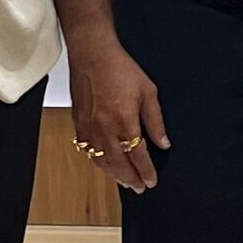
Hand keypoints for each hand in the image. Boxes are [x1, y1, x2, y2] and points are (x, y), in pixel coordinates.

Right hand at [67, 35, 167, 192]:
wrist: (92, 55)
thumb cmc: (119, 69)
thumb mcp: (148, 92)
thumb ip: (156, 121)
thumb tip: (163, 142)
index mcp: (125, 121)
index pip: (138, 156)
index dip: (146, 171)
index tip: (151, 181)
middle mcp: (105, 129)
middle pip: (119, 164)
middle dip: (130, 179)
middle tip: (139, 187)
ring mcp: (90, 128)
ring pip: (102, 161)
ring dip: (114, 175)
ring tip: (125, 181)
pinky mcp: (79, 124)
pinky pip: (88, 151)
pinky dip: (99, 162)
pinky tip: (106, 164)